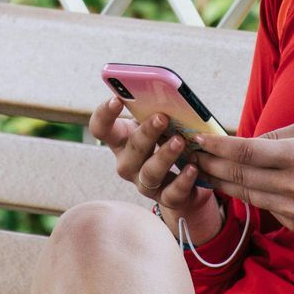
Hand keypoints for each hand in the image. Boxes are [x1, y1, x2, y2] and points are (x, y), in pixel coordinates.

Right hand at [89, 94, 221, 239]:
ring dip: (164, 156)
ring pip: (150, 173)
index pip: (101, 128)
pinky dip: (183, 180)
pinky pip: (172, 193)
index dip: (105, 114)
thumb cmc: (164, 139)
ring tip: (179, 141)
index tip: (117, 99)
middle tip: (162, 117)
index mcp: (120, 140)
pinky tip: (193, 167)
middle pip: (131, 150)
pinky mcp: (165, 198)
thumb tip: (169, 95)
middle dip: (146, 133)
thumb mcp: (157, 123)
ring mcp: (144, 183)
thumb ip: (156, 110)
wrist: (180, 175)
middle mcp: (128, 163)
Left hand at [191, 121, 293, 250]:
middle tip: (188, 153)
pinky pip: (262, 206)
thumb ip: (276, 134)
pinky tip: (230, 183)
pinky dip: (246, 193)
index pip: (246, 152)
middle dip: (209, 163)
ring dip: (219, 181)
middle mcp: (292, 185)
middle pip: (239, 174)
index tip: (197, 139)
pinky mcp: (293, 223)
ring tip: (199, 168)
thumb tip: (243, 138)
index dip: (217, 146)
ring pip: (244, 193)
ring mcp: (292, 208)